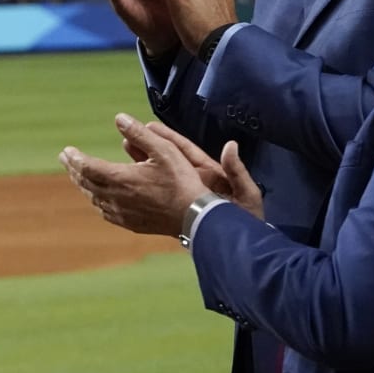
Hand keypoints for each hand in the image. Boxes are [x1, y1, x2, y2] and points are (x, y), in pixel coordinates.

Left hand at [60, 113, 212, 237]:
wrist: (195, 216)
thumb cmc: (182, 182)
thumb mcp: (164, 150)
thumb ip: (140, 134)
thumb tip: (119, 118)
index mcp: (120, 178)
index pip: (87, 167)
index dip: (75, 158)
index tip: (66, 151)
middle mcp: (115, 197)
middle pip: (85, 182)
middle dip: (74, 169)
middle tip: (66, 159)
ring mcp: (121, 213)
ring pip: (93, 197)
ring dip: (83, 184)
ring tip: (79, 175)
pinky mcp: (130, 223)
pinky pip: (105, 211)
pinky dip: (96, 200)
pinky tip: (98, 198)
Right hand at [119, 120, 262, 219]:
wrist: (241, 246)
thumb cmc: (247, 220)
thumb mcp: (247, 194)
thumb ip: (237, 171)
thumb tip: (231, 146)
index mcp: (210, 174)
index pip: (185, 151)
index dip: (167, 137)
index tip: (149, 126)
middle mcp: (195, 182)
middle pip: (168, 161)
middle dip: (149, 148)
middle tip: (128, 138)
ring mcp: (186, 197)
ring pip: (160, 177)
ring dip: (143, 165)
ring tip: (126, 152)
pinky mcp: (179, 211)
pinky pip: (158, 196)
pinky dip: (144, 189)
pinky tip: (128, 186)